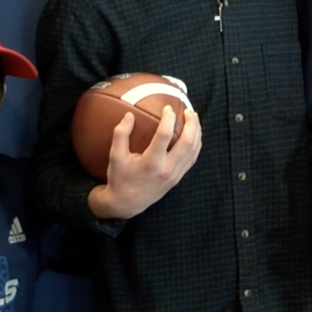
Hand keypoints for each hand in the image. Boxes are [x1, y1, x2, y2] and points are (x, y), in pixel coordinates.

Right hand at [88, 105, 202, 218]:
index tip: (167, 108)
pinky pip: (192, 158)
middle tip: (188, 110)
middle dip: (191, 123)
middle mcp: (166, 169)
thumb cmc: (120, 178)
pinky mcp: (178, 177)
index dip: (168, 118)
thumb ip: (120, 135)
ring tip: (193, 117)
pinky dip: (196, 143)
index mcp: (150, 163)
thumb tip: (129, 115)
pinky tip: (193, 133)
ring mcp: (175, 174)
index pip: (164, 135)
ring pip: (193, 150)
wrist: (128, 203)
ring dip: (196, 131)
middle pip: (187, 142)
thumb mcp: (115, 157)